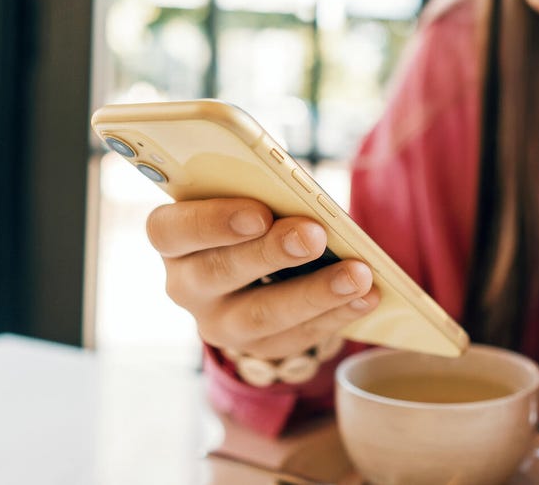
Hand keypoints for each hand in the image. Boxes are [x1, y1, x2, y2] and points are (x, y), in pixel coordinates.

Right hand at [146, 198, 379, 360]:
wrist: (256, 265)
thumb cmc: (252, 210)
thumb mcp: (247, 194)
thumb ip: (262, 191)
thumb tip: (305, 198)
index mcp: (173, 236)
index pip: (171, 230)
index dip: (212, 222)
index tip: (259, 213)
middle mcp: (185, 284)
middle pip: (218, 273)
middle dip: (272, 254)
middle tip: (315, 236)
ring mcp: (218, 322)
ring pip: (260, 316)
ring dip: (314, 294)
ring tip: (358, 274)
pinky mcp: (256, 347)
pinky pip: (295, 337)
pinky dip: (336, 315)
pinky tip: (368, 297)